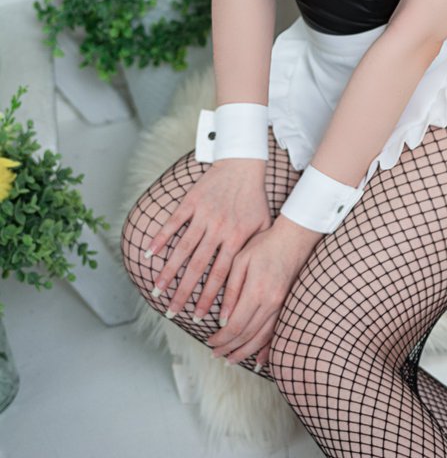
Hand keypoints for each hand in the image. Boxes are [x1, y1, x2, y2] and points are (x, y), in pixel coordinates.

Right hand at [147, 159, 270, 319]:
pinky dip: (160, 238)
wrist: (243, 164)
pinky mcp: (192, 201)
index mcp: (237, 237)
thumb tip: (251, 281)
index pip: (221, 275)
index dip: (210, 298)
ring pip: (183, 248)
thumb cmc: (254, 198)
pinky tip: (149, 254)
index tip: (200, 318)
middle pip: (198, 267)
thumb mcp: (263, 226)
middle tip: (173, 313)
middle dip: (185, 293)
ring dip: (168, 272)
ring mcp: (203, 214)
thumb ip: (255, 251)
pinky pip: (173, 223)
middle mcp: (218, 228)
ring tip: (157, 291)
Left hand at [207, 215, 319, 367]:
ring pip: (261, 339)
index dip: (221, 339)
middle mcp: (270, 303)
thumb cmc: (264, 245)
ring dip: (244, 352)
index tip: (208, 342)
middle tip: (214, 353)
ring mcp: (280, 306)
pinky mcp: (286, 305)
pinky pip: (276, 333)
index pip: (235, 326)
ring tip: (230, 359)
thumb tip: (222, 318)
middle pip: (247, 336)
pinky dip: (267, 349)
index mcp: (256, 291)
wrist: (293, 238)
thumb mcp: (240, 261)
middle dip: (228, 348)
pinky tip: (259, 360)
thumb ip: (231, 290)